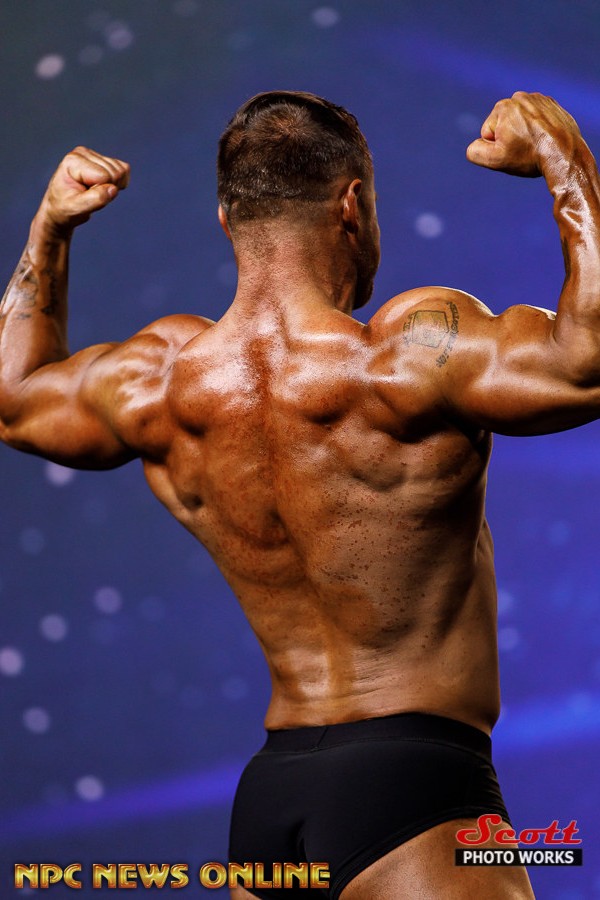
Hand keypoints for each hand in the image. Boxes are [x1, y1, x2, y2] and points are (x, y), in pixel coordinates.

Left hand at [39, 146, 129, 232]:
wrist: (60, 208)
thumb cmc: (65, 208)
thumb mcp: (77, 209)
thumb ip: (95, 199)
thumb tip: (114, 189)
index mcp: (73, 161)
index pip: (104, 176)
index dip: (100, 192)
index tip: (83, 197)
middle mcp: (83, 153)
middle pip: (115, 172)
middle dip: (107, 189)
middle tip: (89, 196)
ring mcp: (93, 155)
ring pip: (121, 171)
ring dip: (113, 187)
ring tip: (94, 192)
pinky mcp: (103, 160)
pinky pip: (124, 169)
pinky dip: (119, 183)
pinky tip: (103, 188)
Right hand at [466, 92, 582, 177]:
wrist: (564, 153)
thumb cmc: (529, 156)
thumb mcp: (494, 160)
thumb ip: (475, 151)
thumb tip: (475, 144)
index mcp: (502, 107)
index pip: (488, 133)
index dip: (497, 147)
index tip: (513, 151)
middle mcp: (519, 97)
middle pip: (505, 125)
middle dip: (511, 138)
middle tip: (525, 149)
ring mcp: (538, 99)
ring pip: (522, 122)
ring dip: (525, 133)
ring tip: (536, 144)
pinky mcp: (553, 105)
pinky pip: (538, 120)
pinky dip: (539, 129)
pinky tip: (546, 138)